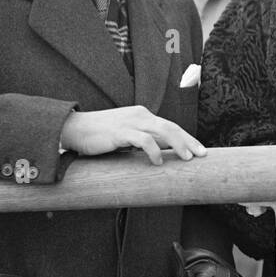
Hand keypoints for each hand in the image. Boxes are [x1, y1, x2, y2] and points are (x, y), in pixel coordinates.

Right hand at [59, 106, 205, 164]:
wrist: (73, 129)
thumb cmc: (100, 136)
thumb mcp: (126, 136)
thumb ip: (142, 140)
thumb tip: (161, 154)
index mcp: (142, 115)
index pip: (170, 125)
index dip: (186, 137)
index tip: (200, 150)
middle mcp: (140, 115)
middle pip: (171, 127)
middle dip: (188, 141)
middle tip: (202, 154)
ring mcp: (130, 122)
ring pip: (162, 130)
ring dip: (177, 144)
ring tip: (187, 158)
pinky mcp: (120, 132)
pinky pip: (143, 139)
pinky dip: (154, 150)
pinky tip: (157, 161)